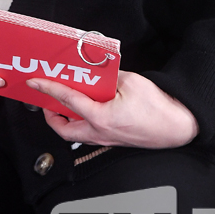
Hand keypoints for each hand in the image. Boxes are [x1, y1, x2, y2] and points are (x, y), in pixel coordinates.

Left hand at [26, 69, 198, 148]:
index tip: (36, 82)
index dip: (48, 89)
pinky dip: (82, 122)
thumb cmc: (158, 107)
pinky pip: (90, 134)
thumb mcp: (131, 81)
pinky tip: (87, 109)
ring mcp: (107, 140)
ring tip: (64, 104)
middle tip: (46, 101)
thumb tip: (97, 72)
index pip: (67, 100)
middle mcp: (100, 133)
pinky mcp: (115, 140)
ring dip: (66, 120)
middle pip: (64, 130)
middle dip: (51, 116)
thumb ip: (109, 76)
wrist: (178, 126)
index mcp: (100, 117)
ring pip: (76, 134)